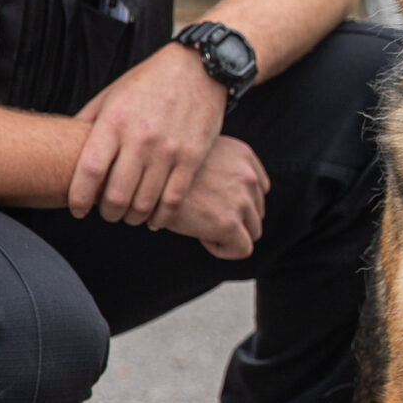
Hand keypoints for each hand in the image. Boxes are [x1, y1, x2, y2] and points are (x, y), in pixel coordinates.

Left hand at [69, 42, 227, 226]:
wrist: (197, 68)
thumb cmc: (148, 82)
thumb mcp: (110, 95)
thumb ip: (88, 123)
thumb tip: (65, 148)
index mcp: (114, 121)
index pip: (90, 170)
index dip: (80, 197)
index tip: (78, 208)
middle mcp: (141, 138)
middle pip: (117, 194)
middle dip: (108, 213)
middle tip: (106, 213)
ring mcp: (169, 149)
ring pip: (145, 202)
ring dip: (132, 217)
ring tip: (129, 216)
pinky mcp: (192, 157)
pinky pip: (174, 199)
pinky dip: (161, 216)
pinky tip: (153, 218)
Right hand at [164, 134, 268, 258]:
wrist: (144, 181)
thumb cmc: (163, 168)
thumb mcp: (197, 154)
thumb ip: (219, 167)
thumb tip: (222, 195)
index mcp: (243, 156)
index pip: (259, 189)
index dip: (236, 201)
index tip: (209, 201)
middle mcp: (248, 176)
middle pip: (256, 212)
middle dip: (232, 219)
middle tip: (201, 215)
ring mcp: (241, 200)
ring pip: (252, 232)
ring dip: (228, 234)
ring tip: (199, 224)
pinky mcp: (230, 223)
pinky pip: (242, 249)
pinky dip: (223, 249)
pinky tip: (200, 236)